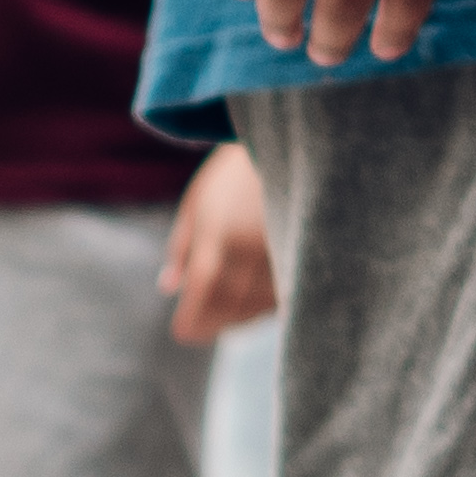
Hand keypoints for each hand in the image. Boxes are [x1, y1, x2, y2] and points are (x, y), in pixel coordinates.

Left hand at [162, 140, 277, 341]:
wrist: (293, 143)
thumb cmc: (234, 173)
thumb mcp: (199, 202)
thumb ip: (182, 246)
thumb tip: (168, 287)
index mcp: (219, 235)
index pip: (202, 292)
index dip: (192, 319)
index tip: (182, 334)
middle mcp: (251, 249)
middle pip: (230, 305)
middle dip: (213, 325)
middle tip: (200, 333)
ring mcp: (282, 253)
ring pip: (260, 305)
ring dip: (240, 320)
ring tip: (226, 322)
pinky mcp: (307, 256)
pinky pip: (286, 296)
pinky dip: (268, 309)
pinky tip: (256, 308)